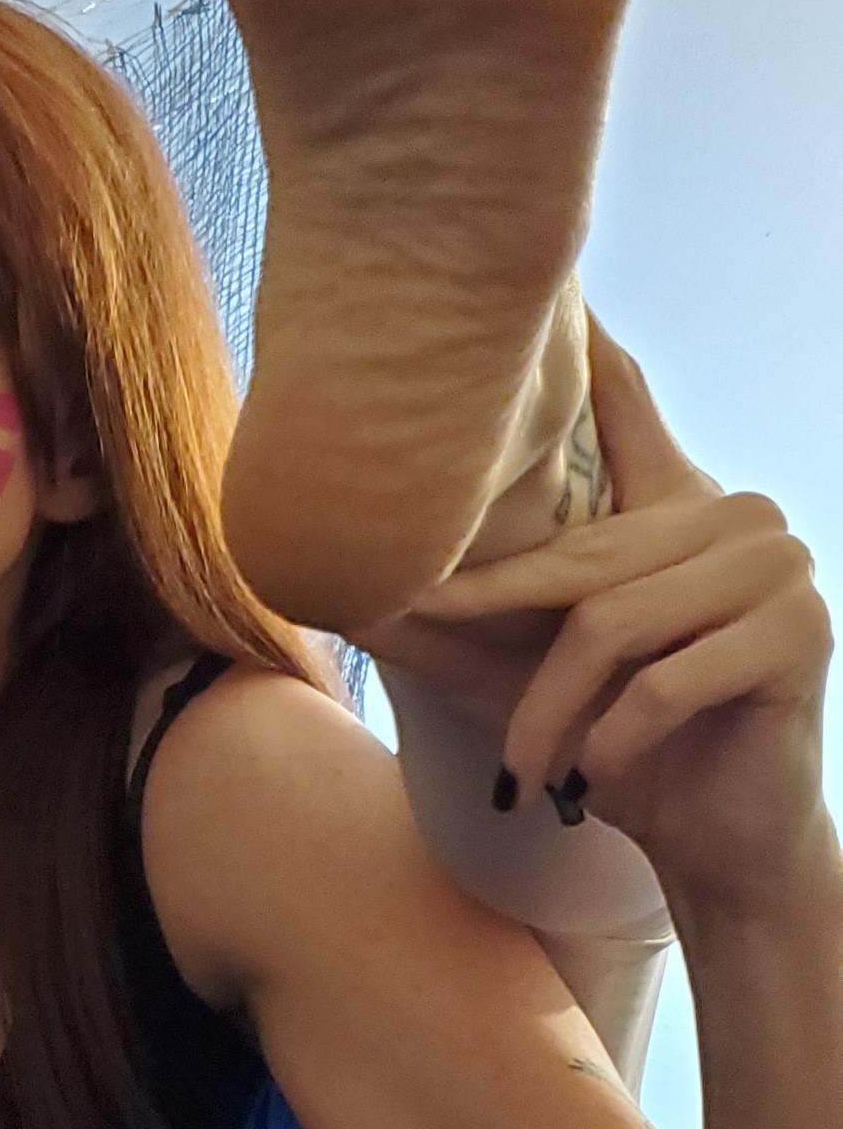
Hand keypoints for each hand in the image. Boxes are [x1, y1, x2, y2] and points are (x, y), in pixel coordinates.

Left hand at [402, 322, 836, 918]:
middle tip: (427, 652)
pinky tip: (594, 781)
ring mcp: (782, 568)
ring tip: (528, 774)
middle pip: (583, 559)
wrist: (717, 843)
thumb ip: (450, 622)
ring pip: (614, 626)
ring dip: (551, 713)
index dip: (585, 351)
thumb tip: (332, 586)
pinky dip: (612, 739)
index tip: (545, 284)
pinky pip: (664, 680)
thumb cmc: (619, 750)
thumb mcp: (521, 677)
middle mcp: (740, 516)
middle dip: (496, 624)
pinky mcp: (801, 635)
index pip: (626, 408)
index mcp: (680, 505)